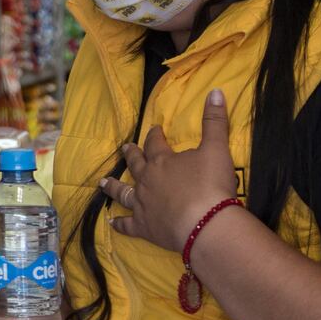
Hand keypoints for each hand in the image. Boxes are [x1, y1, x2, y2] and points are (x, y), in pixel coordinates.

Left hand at [101, 89, 239, 252]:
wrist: (205, 224)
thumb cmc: (211, 185)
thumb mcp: (217, 148)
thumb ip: (214, 121)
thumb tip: (216, 91)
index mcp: (162, 161)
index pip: (155, 143)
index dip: (155, 135)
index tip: (155, 130)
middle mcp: (146, 181)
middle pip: (135, 164)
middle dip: (131, 155)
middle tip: (125, 148)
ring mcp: (142, 205)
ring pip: (122, 193)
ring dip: (113, 187)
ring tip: (103, 182)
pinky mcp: (143, 227)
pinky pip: (127, 225)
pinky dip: (119, 224)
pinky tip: (112, 222)